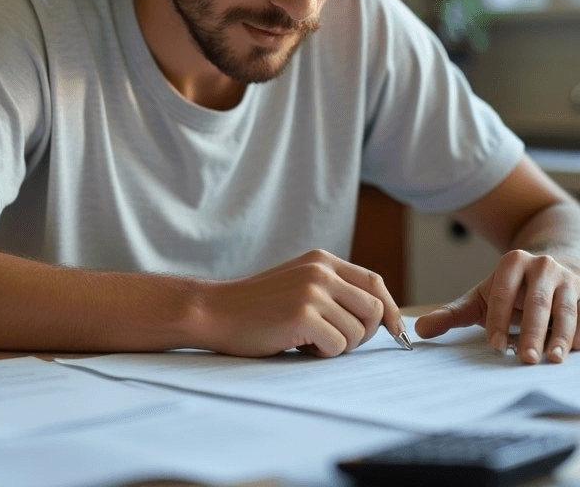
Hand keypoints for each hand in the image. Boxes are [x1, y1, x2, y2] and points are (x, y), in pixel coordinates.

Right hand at [200, 249, 404, 357]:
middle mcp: (320, 271)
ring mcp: (312, 291)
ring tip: (308, 340)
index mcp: (322, 260)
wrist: (216, 310)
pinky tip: (299, 345)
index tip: (396, 332)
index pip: (374, 282)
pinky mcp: (302, 314)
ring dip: (338, 346)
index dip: (391, 309)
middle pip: (374, 309)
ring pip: (357, 332)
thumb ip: (332, 289)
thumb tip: (379, 315)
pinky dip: (323, 353)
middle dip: (363, 334)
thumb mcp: (298, 282)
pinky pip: (337, 345)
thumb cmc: (257, 305)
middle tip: (335, 341)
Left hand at [414, 250, 579, 363]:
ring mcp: (570, 281)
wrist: (554, 270)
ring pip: (567, 310)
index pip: (503, 293)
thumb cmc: (512, 291)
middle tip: (524, 358)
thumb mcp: (483, 298)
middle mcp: (543, 267)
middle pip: (538, 303)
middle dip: (531, 332)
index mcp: (513, 262)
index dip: (498, 319)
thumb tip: (420, 330)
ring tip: (551, 360)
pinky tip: (571, 353)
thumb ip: (453, 314)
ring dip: (560, 337)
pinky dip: (579, 336)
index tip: (494, 344)